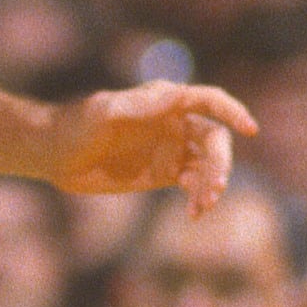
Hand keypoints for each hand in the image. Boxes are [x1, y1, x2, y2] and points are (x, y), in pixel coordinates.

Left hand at [48, 81, 258, 215]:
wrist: (56, 153)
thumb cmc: (77, 124)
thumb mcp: (104, 112)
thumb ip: (139, 106)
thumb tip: (177, 95)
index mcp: (163, 101)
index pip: (207, 101)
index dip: (231, 110)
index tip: (250, 128)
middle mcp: (174, 123)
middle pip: (215, 139)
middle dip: (220, 162)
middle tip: (211, 187)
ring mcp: (171, 149)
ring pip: (210, 164)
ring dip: (214, 183)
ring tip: (202, 203)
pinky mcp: (164, 173)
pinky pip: (195, 183)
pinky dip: (201, 196)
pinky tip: (194, 211)